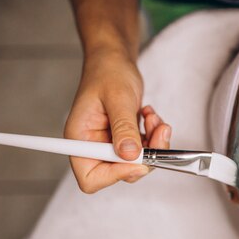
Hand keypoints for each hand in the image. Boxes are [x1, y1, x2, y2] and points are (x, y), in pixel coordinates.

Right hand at [64, 52, 169, 192]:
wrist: (115, 60)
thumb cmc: (108, 72)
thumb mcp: (117, 98)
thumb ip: (123, 128)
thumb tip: (129, 156)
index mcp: (80, 140)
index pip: (91, 178)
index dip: (115, 175)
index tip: (137, 158)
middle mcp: (94, 146)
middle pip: (120, 173)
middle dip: (144, 156)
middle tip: (158, 132)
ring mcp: (111, 144)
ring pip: (138, 162)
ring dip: (153, 144)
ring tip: (153, 118)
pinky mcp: (126, 140)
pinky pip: (145, 150)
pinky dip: (154, 136)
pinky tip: (150, 116)